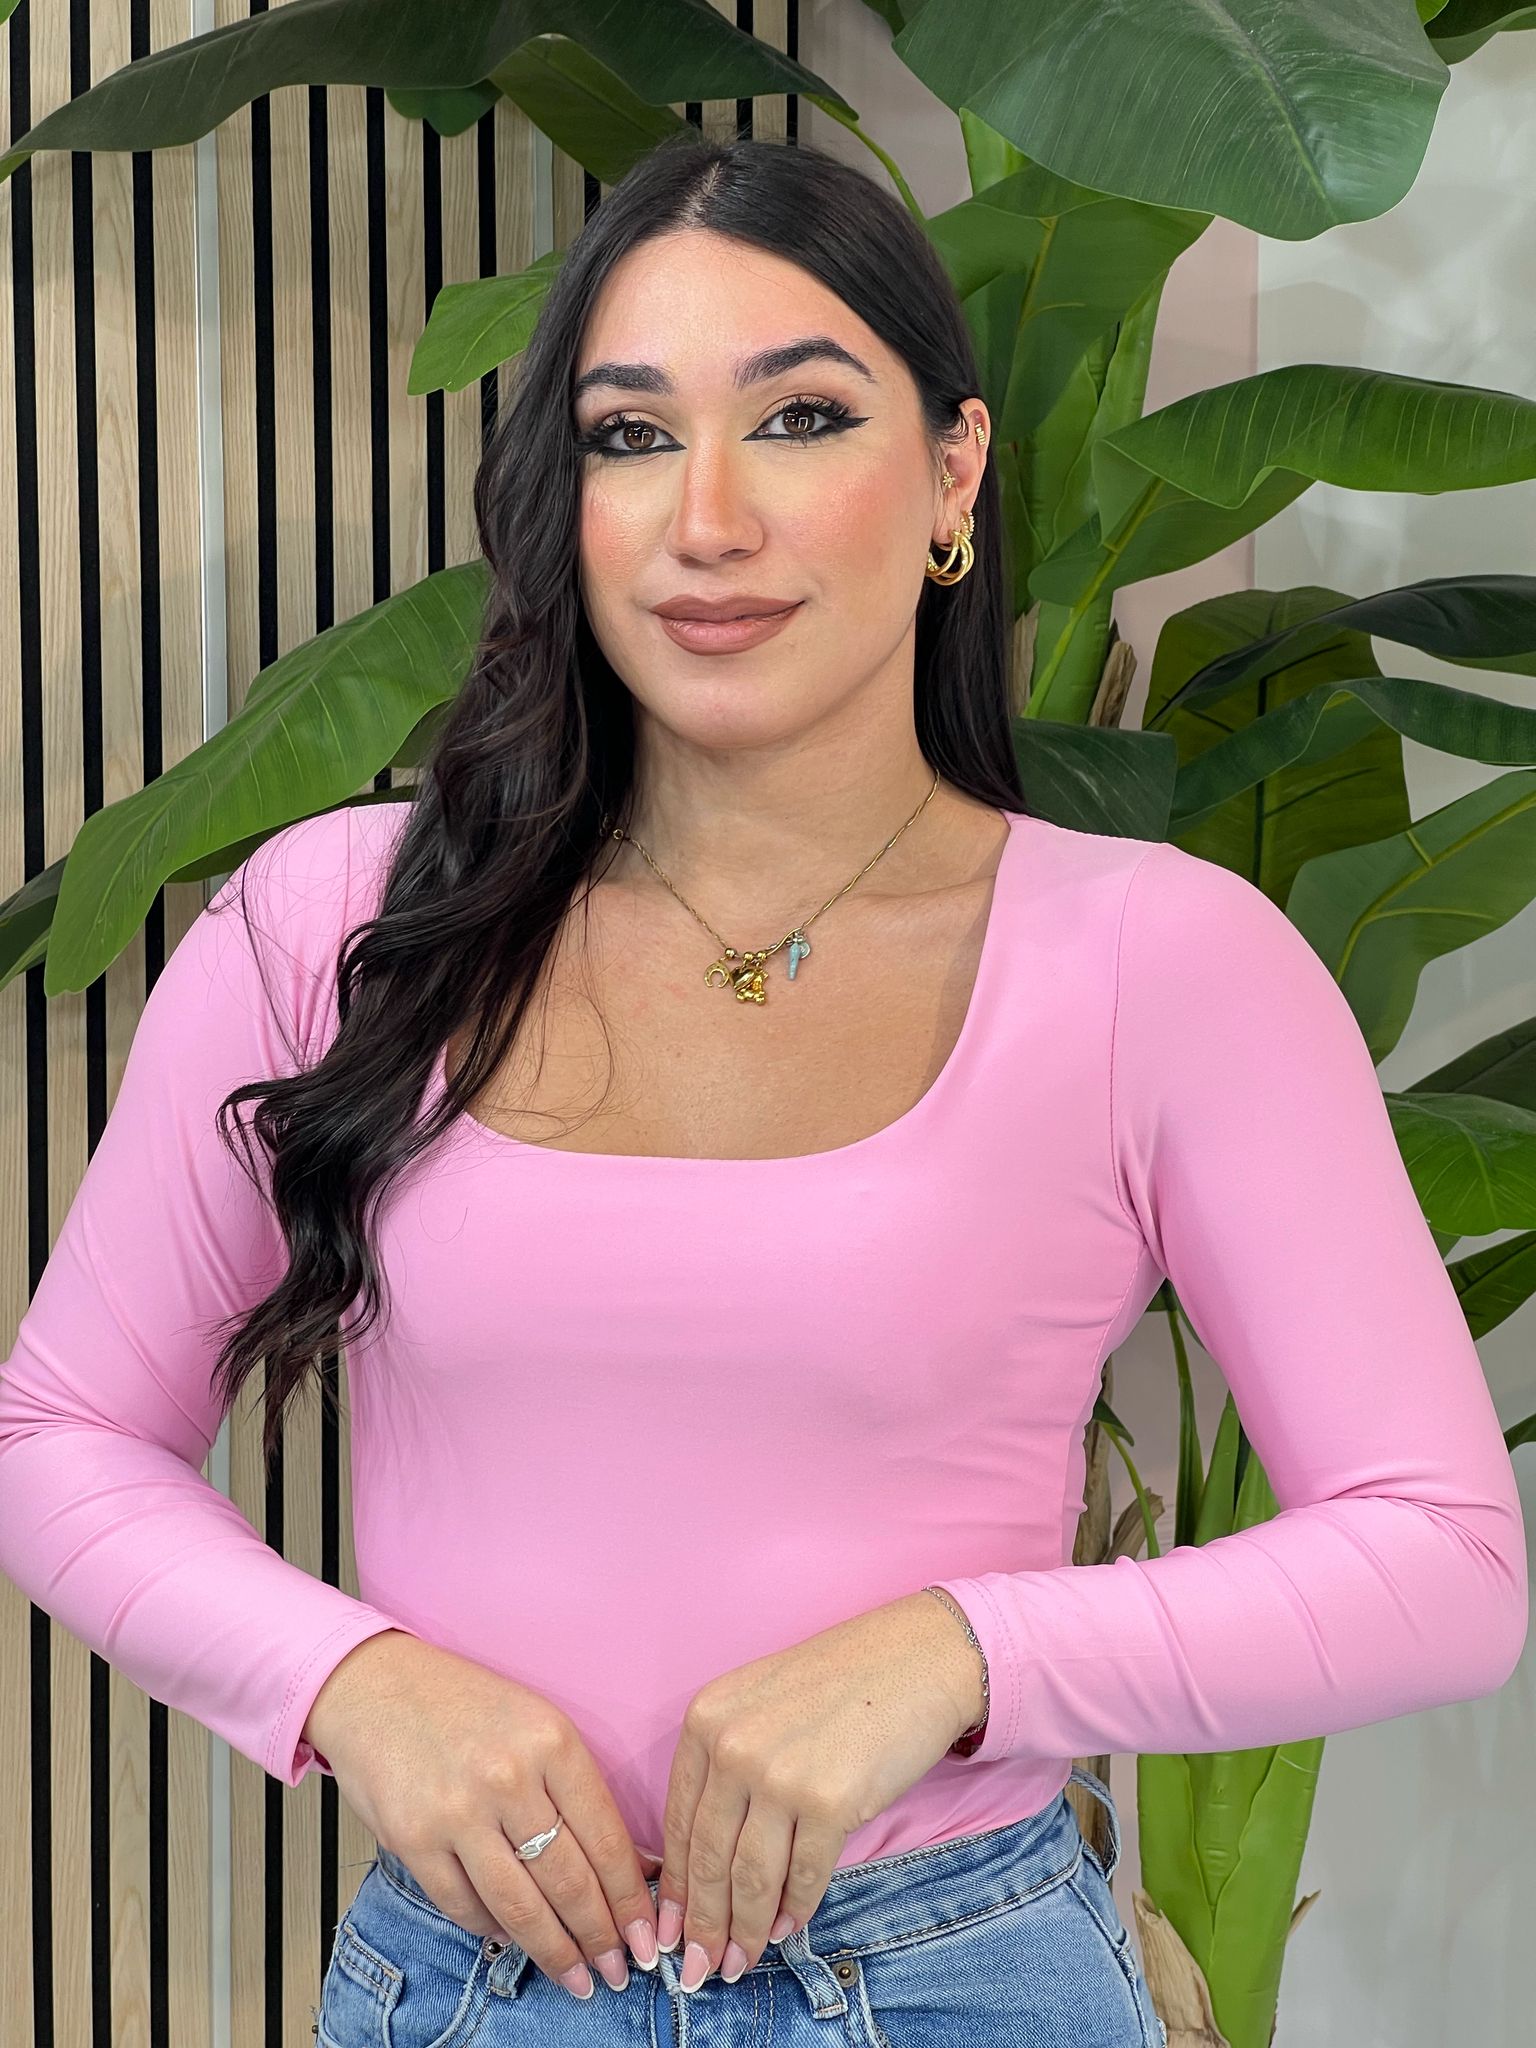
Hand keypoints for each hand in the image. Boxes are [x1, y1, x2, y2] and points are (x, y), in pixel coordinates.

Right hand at [303, 1630, 660, 1998]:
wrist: (377, 1687)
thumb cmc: (466, 1705)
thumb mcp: (537, 1724)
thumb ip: (577, 1789)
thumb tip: (631, 1864)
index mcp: (551, 1741)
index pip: (605, 1837)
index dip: (630, 1898)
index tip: (645, 1937)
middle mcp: (508, 1777)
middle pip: (568, 1880)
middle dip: (599, 1937)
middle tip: (618, 1970)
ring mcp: (457, 1811)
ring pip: (520, 1906)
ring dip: (554, 1952)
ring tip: (576, 1977)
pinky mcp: (412, 1840)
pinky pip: (464, 1906)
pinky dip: (494, 1930)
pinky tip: (514, 1939)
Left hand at [654, 1592, 981, 1990]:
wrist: (915, 1658)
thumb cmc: (838, 1681)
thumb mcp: (758, 1704)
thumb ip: (726, 1765)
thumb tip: (709, 1860)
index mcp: (707, 1719)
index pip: (677, 1821)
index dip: (675, 1886)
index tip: (671, 1929)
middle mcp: (734, 1747)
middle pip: (707, 1858)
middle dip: (702, 1924)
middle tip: (700, 1969)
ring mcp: (782, 1776)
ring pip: (750, 1878)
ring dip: (744, 1930)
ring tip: (740, 1961)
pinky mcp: (832, 1803)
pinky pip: (805, 1876)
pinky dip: (794, 1909)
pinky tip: (786, 1926)